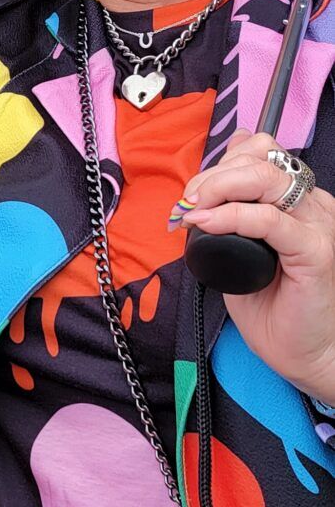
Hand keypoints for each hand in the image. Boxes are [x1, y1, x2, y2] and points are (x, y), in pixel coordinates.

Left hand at [176, 131, 334, 403]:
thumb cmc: (273, 305)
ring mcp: (317, 225)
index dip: (223, 161)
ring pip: (267, 179)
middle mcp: (312, 205)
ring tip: (194, 209)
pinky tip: (207, 224)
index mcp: (298, 200)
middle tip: (188, 200)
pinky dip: (232, 216)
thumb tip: (202, 185)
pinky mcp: (315, 252)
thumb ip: (229, 213)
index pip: (261, 152)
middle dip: (214, 174)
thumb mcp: (240, 248)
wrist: (304, 353)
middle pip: (261, 160)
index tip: (193, 190)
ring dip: (220, 187)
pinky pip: (270, 220)